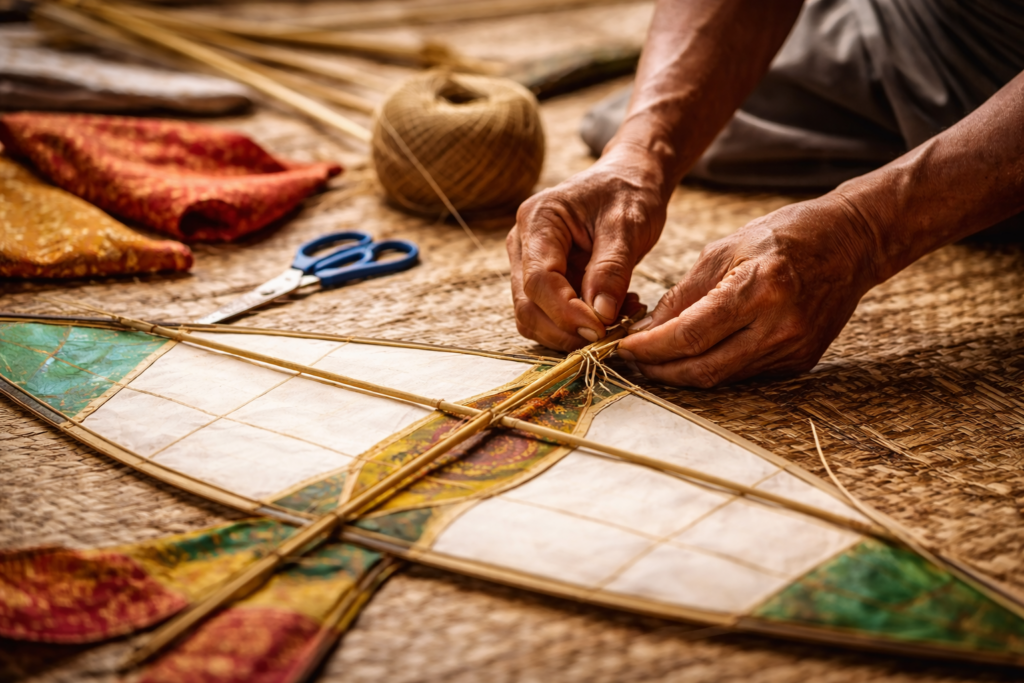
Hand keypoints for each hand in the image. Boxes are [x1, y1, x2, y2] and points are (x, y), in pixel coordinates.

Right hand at [507, 149, 666, 350]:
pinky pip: (549, 315)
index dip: (566, 312)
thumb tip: (600, 316)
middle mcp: (523, 243)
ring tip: (618, 319)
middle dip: (566, 329)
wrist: (629, 179)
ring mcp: (527, 263)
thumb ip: (611, 269)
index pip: (538, 280)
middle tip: (610, 334)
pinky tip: (611, 312)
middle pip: (527, 305)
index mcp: (538, 220)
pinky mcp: (542, 280)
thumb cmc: (629, 193)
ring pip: (533, 317)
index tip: (601, 329)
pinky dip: (577, 325)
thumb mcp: (628, 225)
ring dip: (571, 332)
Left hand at [617, 196, 881, 386]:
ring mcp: (793, 349)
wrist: (852, 244)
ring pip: (722, 377)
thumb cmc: (785, 236)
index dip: (650, 348)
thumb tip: (647, 329)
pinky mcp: (800, 362)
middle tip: (632, 361)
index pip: (690, 335)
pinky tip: (693, 357)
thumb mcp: (725, 249)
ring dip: (682, 373)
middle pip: (703, 368)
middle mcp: (779, 326)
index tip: (622, 347)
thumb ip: (685, 293)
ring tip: (655, 360)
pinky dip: (713, 367)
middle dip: (660, 370)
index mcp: (759, 289)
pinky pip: (744, 374)